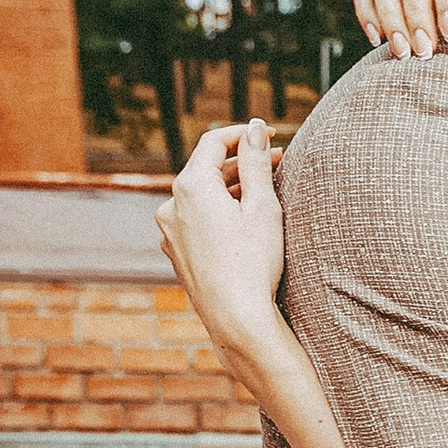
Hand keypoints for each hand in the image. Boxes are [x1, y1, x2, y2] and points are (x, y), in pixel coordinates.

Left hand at [156, 120, 284, 343]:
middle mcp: (171, 206)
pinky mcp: (177, 253)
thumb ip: (255, 161)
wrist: (236, 319)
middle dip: (241, 162)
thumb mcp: (262, 206)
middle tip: (277, 162)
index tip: (272, 136)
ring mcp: (170, 232)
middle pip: (207, 169)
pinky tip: (243, 222)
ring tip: (264, 192)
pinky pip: (197, 220)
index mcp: (190, 187)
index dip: (244, 134)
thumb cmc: (253, 262)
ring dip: (232, 188)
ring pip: (202, 196)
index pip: (214, 142)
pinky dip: (219, 212)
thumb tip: (253, 128)